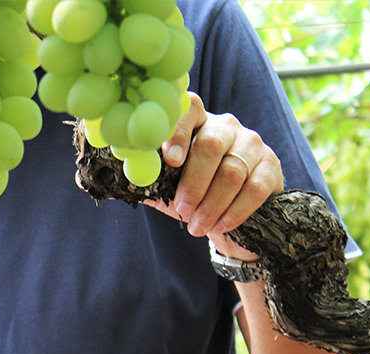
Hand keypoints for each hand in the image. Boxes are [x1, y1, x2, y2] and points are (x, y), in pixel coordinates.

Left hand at [146, 92, 283, 261]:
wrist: (231, 216)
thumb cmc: (192, 194)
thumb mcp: (167, 187)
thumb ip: (145, 181)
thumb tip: (97, 182)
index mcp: (196, 122)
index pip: (188, 109)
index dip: (178, 131)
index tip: (169, 160)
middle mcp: (226, 126)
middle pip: (211, 145)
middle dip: (193, 183)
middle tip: (181, 210)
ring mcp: (252, 144)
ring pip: (232, 171)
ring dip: (211, 204)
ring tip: (196, 226)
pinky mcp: (271, 167)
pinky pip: (254, 188)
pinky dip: (235, 211)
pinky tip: (220, 227)